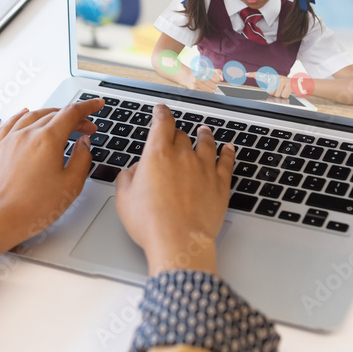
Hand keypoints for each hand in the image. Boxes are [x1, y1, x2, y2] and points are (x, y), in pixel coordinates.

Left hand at [0, 98, 102, 255]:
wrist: (0, 219)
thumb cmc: (33, 207)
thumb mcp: (70, 185)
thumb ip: (82, 159)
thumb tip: (83, 143)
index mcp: (47, 140)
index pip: (72, 113)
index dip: (88, 107)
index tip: (97, 105)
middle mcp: (27, 134)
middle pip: (54, 114)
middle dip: (74, 117)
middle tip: (86, 127)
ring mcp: (10, 139)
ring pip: (33, 115)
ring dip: (51, 115)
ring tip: (62, 122)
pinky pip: (11, 123)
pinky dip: (22, 115)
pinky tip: (25, 113)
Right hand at [114, 104, 233, 275]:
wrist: (179, 241)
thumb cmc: (151, 223)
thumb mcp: (124, 198)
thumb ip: (128, 177)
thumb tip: (135, 170)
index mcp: (157, 155)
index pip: (162, 123)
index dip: (161, 113)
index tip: (161, 110)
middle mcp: (183, 156)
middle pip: (182, 135)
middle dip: (177, 133)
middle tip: (175, 135)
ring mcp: (204, 169)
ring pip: (207, 143)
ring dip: (204, 135)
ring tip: (204, 131)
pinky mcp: (220, 184)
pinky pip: (227, 162)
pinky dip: (227, 152)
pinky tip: (228, 148)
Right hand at [182, 68, 222, 92]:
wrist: (188, 77)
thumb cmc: (200, 74)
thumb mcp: (209, 70)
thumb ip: (218, 72)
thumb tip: (221, 78)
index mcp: (203, 70)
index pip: (215, 78)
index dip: (217, 80)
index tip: (217, 80)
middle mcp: (198, 76)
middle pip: (213, 85)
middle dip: (214, 86)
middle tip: (214, 85)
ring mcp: (195, 83)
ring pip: (209, 90)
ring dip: (211, 90)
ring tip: (211, 88)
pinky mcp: (193, 89)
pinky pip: (203, 93)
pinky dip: (206, 92)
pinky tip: (206, 90)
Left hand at [249, 72, 290, 99]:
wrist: (299, 84)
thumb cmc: (287, 85)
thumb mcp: (278, 83)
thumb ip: (270, 84)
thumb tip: (263, 86)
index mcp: (273, 77)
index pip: (261, 75)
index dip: (253, 74)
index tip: (246, 74)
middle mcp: (278, 78)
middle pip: (270, 91)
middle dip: (274, 94)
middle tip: (280, 90)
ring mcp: (283, 81)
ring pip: (276, 94)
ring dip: (280, 95)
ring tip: (283, 91)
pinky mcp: (288, 86)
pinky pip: (283, 95)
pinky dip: (285, 96)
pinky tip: (287, 92)